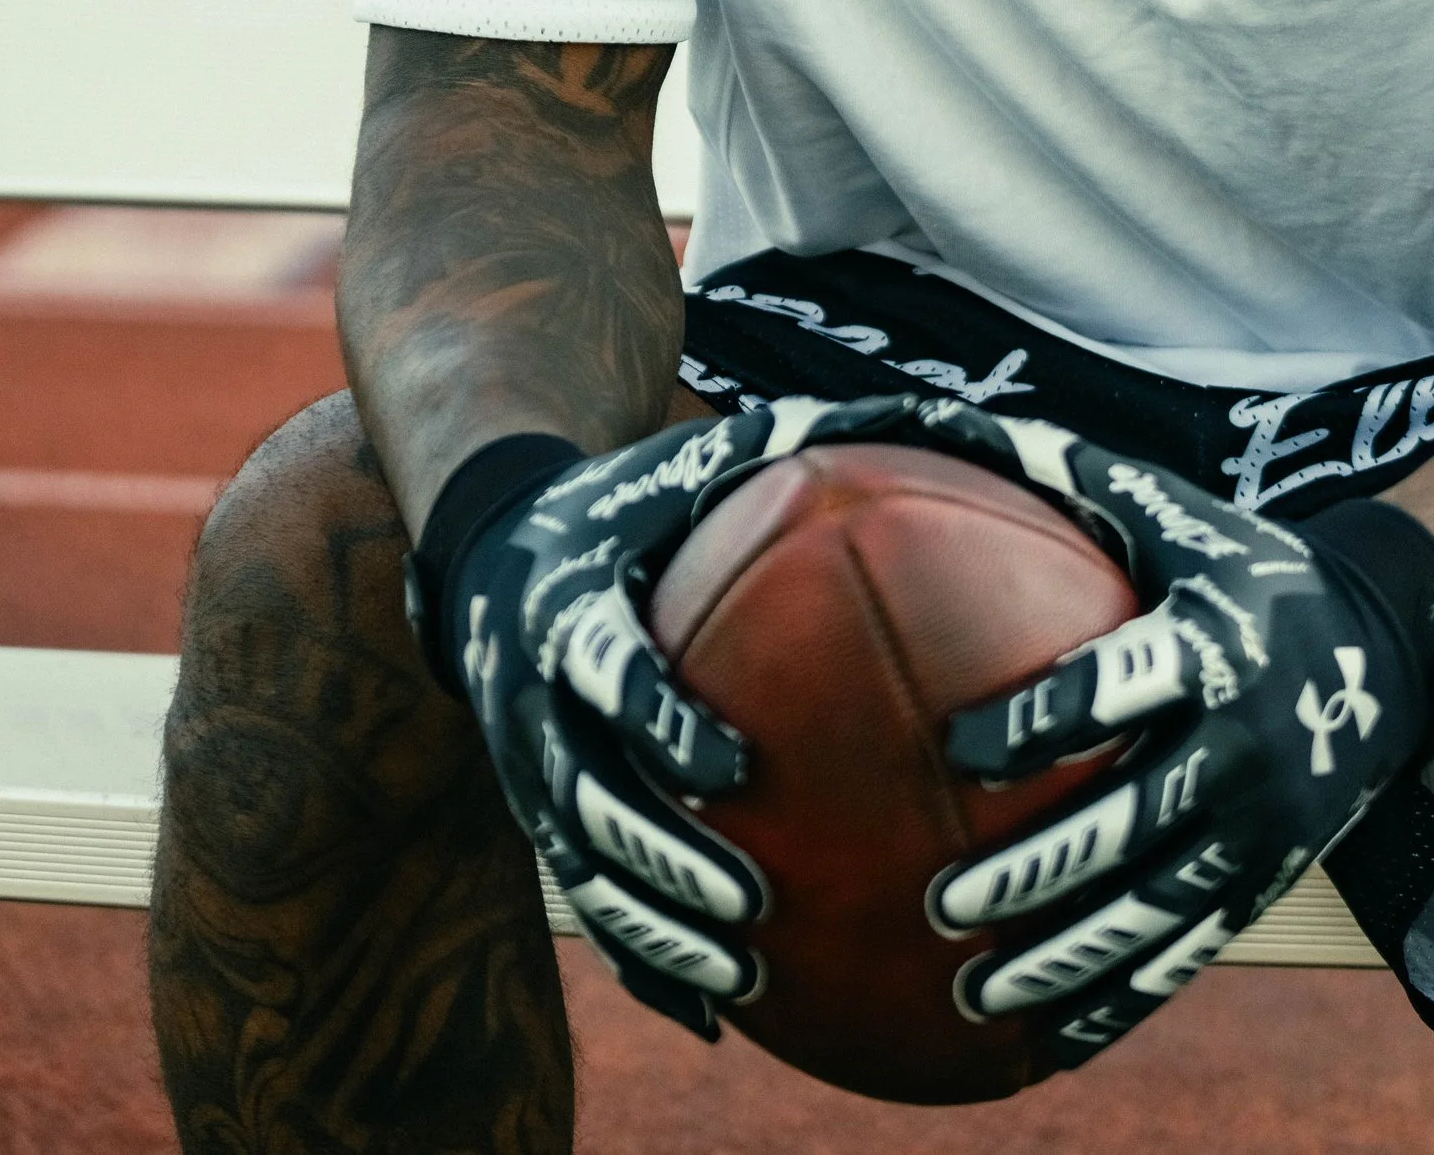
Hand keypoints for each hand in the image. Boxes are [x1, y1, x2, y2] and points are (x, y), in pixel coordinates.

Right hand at [424, 393, 920, 1034]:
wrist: (494, 546)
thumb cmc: (636, 492)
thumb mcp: (694, 455)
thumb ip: (794, 446)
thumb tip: (939, 421)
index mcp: (567, 599)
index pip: (599, 665)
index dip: (658, 719)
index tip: (733, 765)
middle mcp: (529, 692)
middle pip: (581, 793)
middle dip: (661, 858)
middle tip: (752, 903)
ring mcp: (525, 765)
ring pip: (579, 869)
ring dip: (654, 928)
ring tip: (745, 971)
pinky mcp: (537, 815)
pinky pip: (587, 903)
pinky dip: (645, 962)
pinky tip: (719, 1012)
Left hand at [908, 408, 1433, 1064]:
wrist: (1388, 643)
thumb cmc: (1237, 561)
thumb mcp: (1170, 511)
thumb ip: (1061, 475)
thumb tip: (929, 412)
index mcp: (1211, 642)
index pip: (1123, 680)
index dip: (1046, 715)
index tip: (961, 747)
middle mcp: (1244, 740)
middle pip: (1134, 817)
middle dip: (1040, 866)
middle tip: (944, 897)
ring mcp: (1261, 825)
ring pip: (1157, 910)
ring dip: (1065, 958)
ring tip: (972, 990)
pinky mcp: (1264, 883)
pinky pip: (1184, 956)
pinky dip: (1112, 1004)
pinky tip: (1036, 1040)